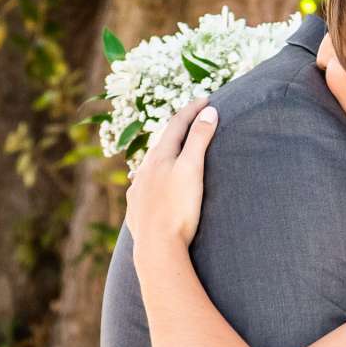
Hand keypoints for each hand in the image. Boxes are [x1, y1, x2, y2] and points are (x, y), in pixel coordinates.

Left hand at [124, 97, 217, 247]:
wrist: (157, 248)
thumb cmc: (178, 208)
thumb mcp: (193, 169)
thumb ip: (200, 139)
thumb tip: (208, 112)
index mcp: (160, 156)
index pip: (177, 124)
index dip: (192, 109)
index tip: (207, 98)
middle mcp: (144, 169)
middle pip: (161, 142)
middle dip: (177, 129)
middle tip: (191, 119)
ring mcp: (138, 189)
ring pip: (149, 164)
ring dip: (163, 153)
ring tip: (172, 151)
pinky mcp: (136, 209)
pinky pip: (143, 185)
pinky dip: (152, 177)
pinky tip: (151, 184)